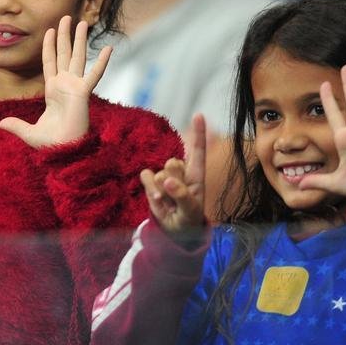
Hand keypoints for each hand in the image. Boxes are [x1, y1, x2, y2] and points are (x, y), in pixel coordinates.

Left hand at [0, 16, 110, 147]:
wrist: (64, 151)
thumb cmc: (52, 143)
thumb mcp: (29, 133)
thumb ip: (17, 125)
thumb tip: (1, 123)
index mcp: (53, 90)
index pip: (50, 62)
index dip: (49, 46)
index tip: (50, 30)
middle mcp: (65, 85)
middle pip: (64, 53)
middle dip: (65, 35)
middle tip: (66, 17)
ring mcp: (75, 87)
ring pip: (78, 57)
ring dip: (80, 40)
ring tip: (83, 22)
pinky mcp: (83, 92)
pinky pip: (94, 74)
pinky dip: (102, 62)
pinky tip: (109, 48)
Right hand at [141, 114, 207, 232]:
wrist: (173, 230)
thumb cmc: (188, 218)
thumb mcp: (191, 211)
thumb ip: (182, 196)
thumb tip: (166, 180)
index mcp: (196, 174)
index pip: (198, 150)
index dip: (198, 132)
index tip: (198, 114)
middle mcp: (180, 170)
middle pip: (174, 163)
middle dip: (174, 182)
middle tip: (178, 200)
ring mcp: (164, 174)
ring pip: (160, 172)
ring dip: (164, 191)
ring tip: (170, 204)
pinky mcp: (150, 181)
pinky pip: (147, 176)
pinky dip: (151, 190)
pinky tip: (160, 200)